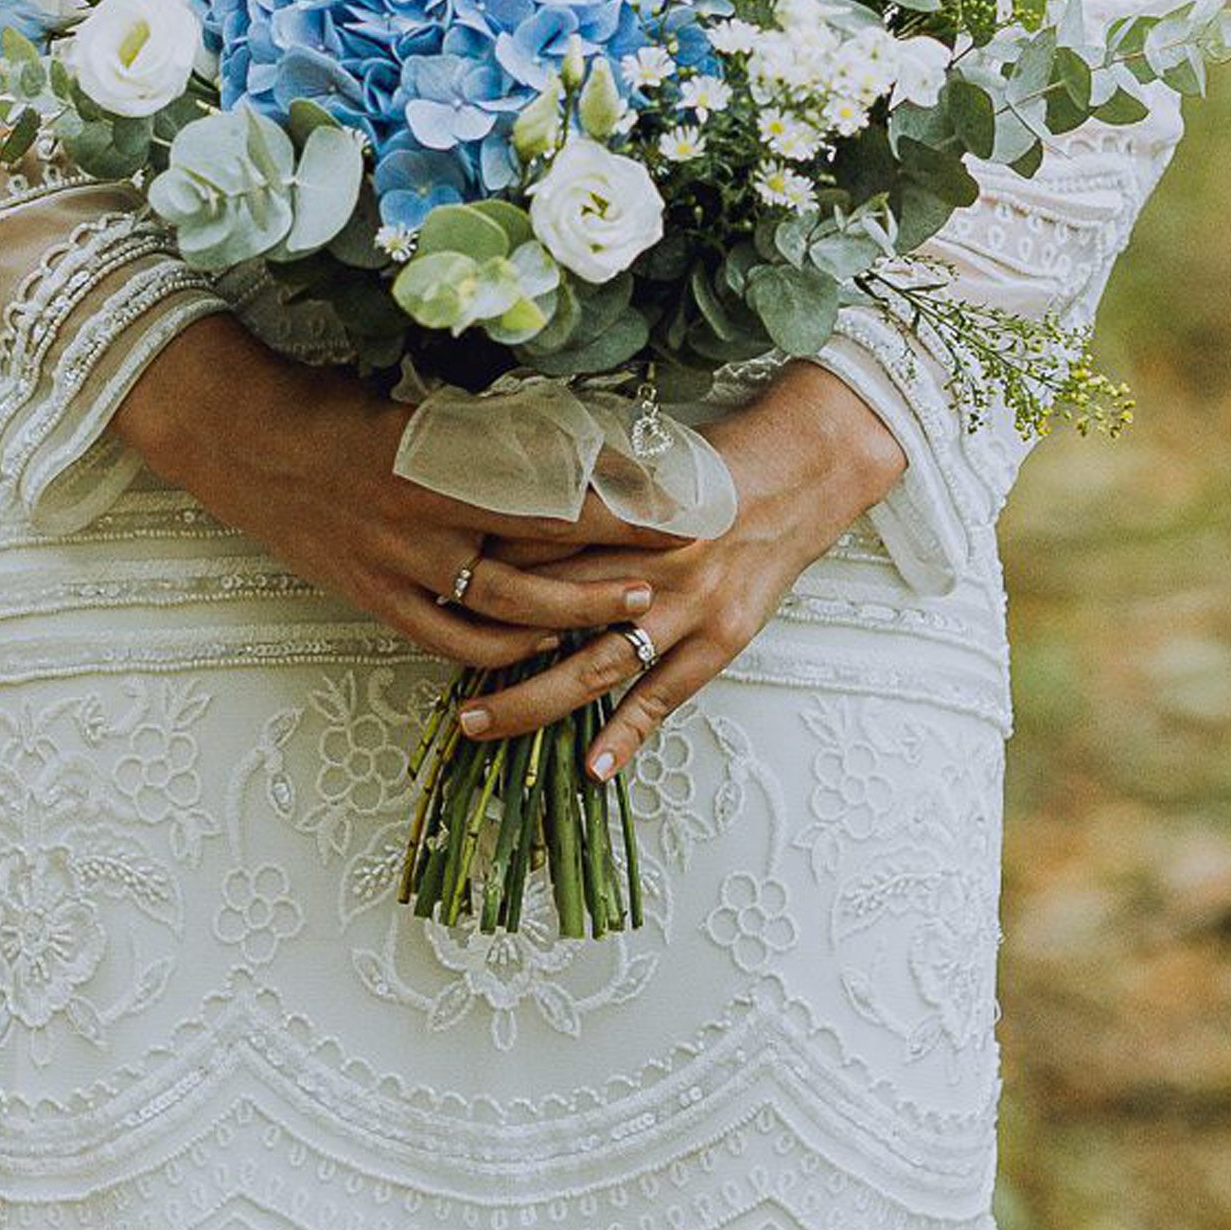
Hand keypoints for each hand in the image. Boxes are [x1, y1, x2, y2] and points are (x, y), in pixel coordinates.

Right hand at [113, 317, 689, 678]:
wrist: (239, 439)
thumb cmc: (328, 406)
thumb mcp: (413, 407)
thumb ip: (481, 433)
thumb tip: (559, 437)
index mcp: (439, 462)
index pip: (550, 489)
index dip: (618, 501)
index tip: (674, 497)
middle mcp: (422, 523)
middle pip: (539, 561)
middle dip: (612, 568)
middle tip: (673, 567)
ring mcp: (395, 568)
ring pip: (501, 610)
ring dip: (569, 614)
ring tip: (625, 612)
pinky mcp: (371, 597)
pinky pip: (447, 639)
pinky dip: (498, 648)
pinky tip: (538, 642)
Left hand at [442, 363, 907, 780]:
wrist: (801, 475)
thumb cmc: (715, 468)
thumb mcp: (641, 464)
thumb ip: (579, 493)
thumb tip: (502, 509)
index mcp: (621, 510)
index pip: (531, 545)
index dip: (477, 573)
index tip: (429, 590)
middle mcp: (647, 559)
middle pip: (550, 607)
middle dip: (488, 641)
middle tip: (433, 667)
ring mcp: (686, 603)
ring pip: (595, 661)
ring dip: (533, 699)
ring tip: (480, 723)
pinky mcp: (722, 637)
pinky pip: (665, 694)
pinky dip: (627, 732)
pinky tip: (591, 765)